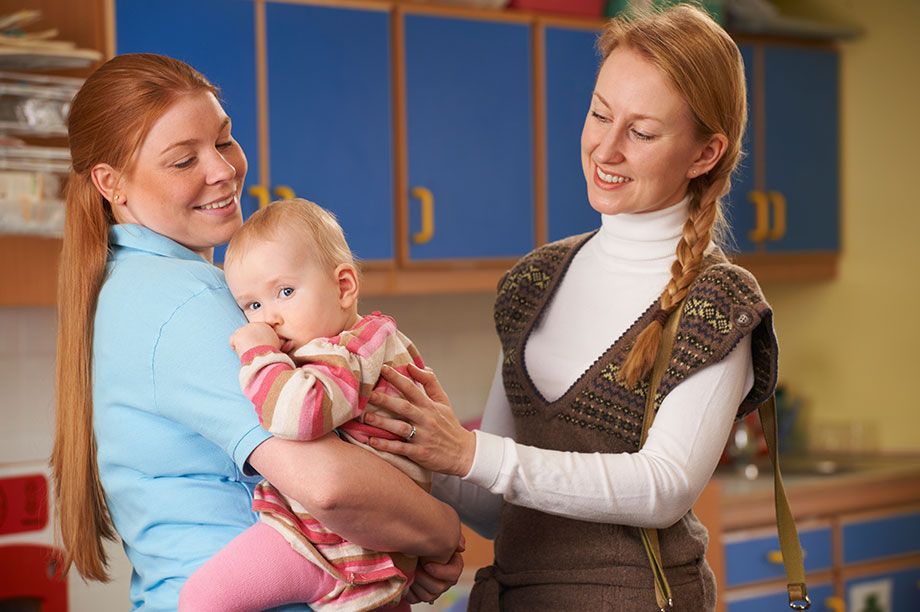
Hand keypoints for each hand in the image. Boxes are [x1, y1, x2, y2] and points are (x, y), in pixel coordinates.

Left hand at [229, 322, 280, 356]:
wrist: (263, 357)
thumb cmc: (272, 353)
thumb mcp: (279, 347)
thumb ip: (283, 343)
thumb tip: (290, 342)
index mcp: (265, 326)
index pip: (257, 331)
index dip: (257, 340)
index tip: (259, 348)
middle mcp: (255, 324)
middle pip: (248, 333)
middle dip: (249, 341)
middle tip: (253, 351)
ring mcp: (245, 329)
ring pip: (240, 336)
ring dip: (242, 344)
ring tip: (248, 352)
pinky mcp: (237, 335)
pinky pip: (233, 341)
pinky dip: (235, 347)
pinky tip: (240, 352)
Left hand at [366, 363, 475, 477]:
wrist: (463, 453)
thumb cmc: (449, 425)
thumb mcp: (443, 401)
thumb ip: (430, 382)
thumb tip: (413, 366)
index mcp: (430, 406)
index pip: (412, 388)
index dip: (397, 377)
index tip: (382, 368)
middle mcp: (426, 419)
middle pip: (403, 406)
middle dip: (384, 399)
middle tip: (366, 393)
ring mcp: (423, 437)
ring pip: (400, 427)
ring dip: (382, 423)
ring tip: (366, 417)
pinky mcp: (420, 453)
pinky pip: (401, 448)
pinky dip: (387, 445)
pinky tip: (372, 441)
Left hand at [403, 534, 465, 604]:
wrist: (408, 547)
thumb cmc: (426, 540)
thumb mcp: (441, 533)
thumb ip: (454, 537)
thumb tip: (461, 547)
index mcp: (453, 566)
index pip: (454, 574)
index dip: (441, 571)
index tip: (426, 564)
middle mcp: (445, 580)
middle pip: (439, 587)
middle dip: (423, 577)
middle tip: (414, 565)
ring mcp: (433, 589)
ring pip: (427, 595)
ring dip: (416, 582)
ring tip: (409, 570)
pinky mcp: (419, 595)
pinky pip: (415, 599)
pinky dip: (408, 590)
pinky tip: (406, 578)